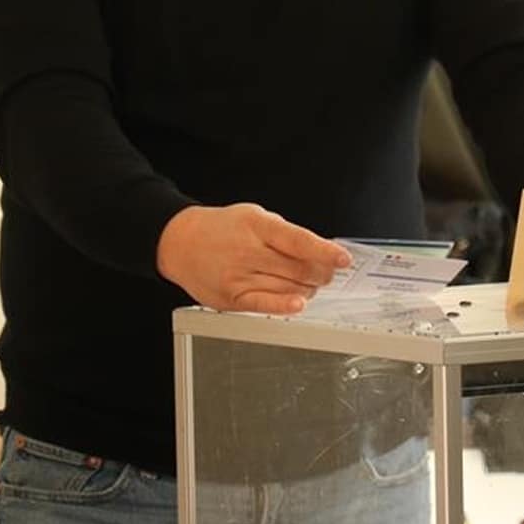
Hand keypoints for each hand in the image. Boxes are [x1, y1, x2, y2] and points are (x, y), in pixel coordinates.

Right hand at [156, 204, 351, 314]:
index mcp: (257, 226)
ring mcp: (239, 276)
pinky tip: (298, 304)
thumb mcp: (255, 216)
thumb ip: (285, 234)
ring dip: (308, 289)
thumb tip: (319, 251)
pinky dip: (285, 306)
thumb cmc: (222, 229)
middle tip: (327, 273)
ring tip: (308, 284)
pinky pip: (264, 305)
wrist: (179, 243)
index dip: (325, 251)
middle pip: (299, 269)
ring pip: (288, 289)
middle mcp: (248, 251)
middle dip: (321, 274)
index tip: (344, 259)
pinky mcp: (232, 298)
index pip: (299, 241)